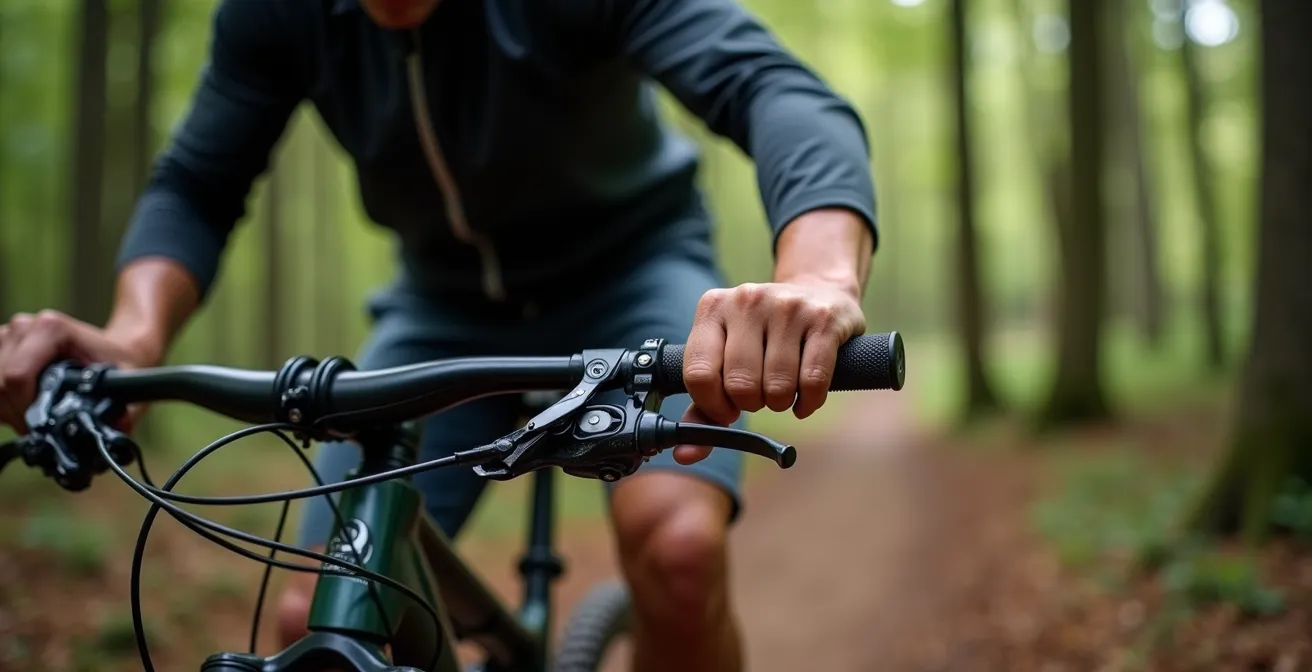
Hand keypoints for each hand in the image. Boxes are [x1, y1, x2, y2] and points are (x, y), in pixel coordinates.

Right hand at [0, 310, 161, 433]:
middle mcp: (25, 326)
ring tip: (36, 416)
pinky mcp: (1, 346)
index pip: (17, 377)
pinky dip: (4, 401)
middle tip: (40, 428)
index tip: (44, 427)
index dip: (26, 409)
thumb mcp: (126, 387)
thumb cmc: (122, 366)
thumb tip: (112, 430)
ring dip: (8, 408)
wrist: (119, 348)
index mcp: (51, 329)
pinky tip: (26, 405)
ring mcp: (9, 334)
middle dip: (16, 413)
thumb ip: (119, 410)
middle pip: (0, 383)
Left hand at [676, 280, 865, 463]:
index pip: (699, 374)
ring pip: (777, 386)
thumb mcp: (727, 359)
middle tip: (759, 395)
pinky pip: (813, 380)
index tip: (727, 408)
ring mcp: (787, 306)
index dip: (714, 405)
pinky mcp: (823, 319)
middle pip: (739, 384)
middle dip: (751, 403)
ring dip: (781, 403)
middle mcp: (747, 300)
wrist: (819, 294)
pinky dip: (808, 402)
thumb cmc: (763, 338)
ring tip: (782, 390)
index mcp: (712, 308)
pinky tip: (805, 399)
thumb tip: (685, 455)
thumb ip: (702, 409)